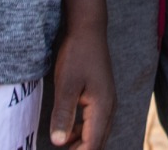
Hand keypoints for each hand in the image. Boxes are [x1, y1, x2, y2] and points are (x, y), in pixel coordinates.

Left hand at [45, 18, 112, 147]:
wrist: (88, 30)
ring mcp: (108, 103)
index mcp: (102, 108)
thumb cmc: (77, 55)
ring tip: (63, 146)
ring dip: (82, 144)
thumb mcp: (66, 85)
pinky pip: (96, 124)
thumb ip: (63, 114)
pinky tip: (68, 132)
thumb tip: (58, 143)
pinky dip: (83, 133)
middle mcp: (109, 109)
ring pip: (98, 134)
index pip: (92, 145)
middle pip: (98, 143)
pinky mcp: (102, 98)